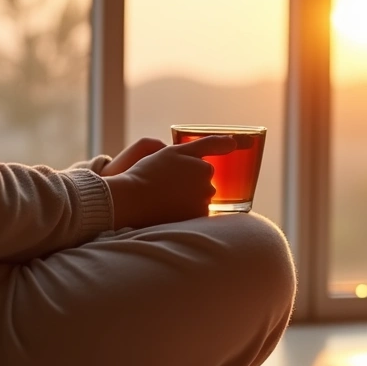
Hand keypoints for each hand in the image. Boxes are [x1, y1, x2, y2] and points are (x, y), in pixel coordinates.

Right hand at [104, 135, 236, 228]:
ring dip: (186, 199)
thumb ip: (208, 144)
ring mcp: (202, 206)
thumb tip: (234, 144)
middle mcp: (209, 189)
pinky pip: (193, 215)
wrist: (132, 199)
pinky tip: (168, 209)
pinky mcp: (193, 222)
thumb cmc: (151, 172)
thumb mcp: (177, 151)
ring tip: (165, 198)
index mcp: (205, 169)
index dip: (185, 170)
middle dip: (188, 185)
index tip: (169, 173)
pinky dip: (184, 212)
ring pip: (198, 200)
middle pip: (203, 186)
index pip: (202, 169)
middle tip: (165, 186)